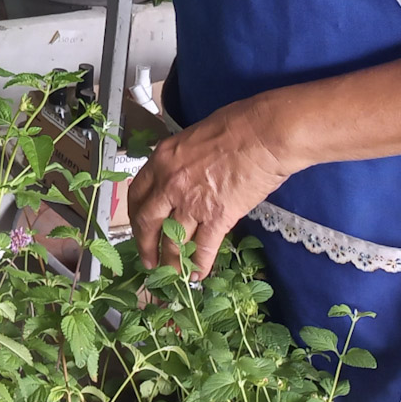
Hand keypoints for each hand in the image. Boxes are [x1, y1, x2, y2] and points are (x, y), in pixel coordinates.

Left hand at [127, 95, 299, 278]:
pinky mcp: (218, 216)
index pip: (137, 193)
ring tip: (170, 276)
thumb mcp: (194, 136)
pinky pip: (204, 247)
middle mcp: (170, 182)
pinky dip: (200, 265)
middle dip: (145, 245)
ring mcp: (192, 201)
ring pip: (173, 239)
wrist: (265, 133)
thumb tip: (183, 174)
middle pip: (147, 221)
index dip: (135, 215)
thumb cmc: (237, 125)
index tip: (137, 227)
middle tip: (148, 260)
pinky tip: (198, 276)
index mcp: (162, 158)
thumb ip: (182, 159)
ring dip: (171, 261)